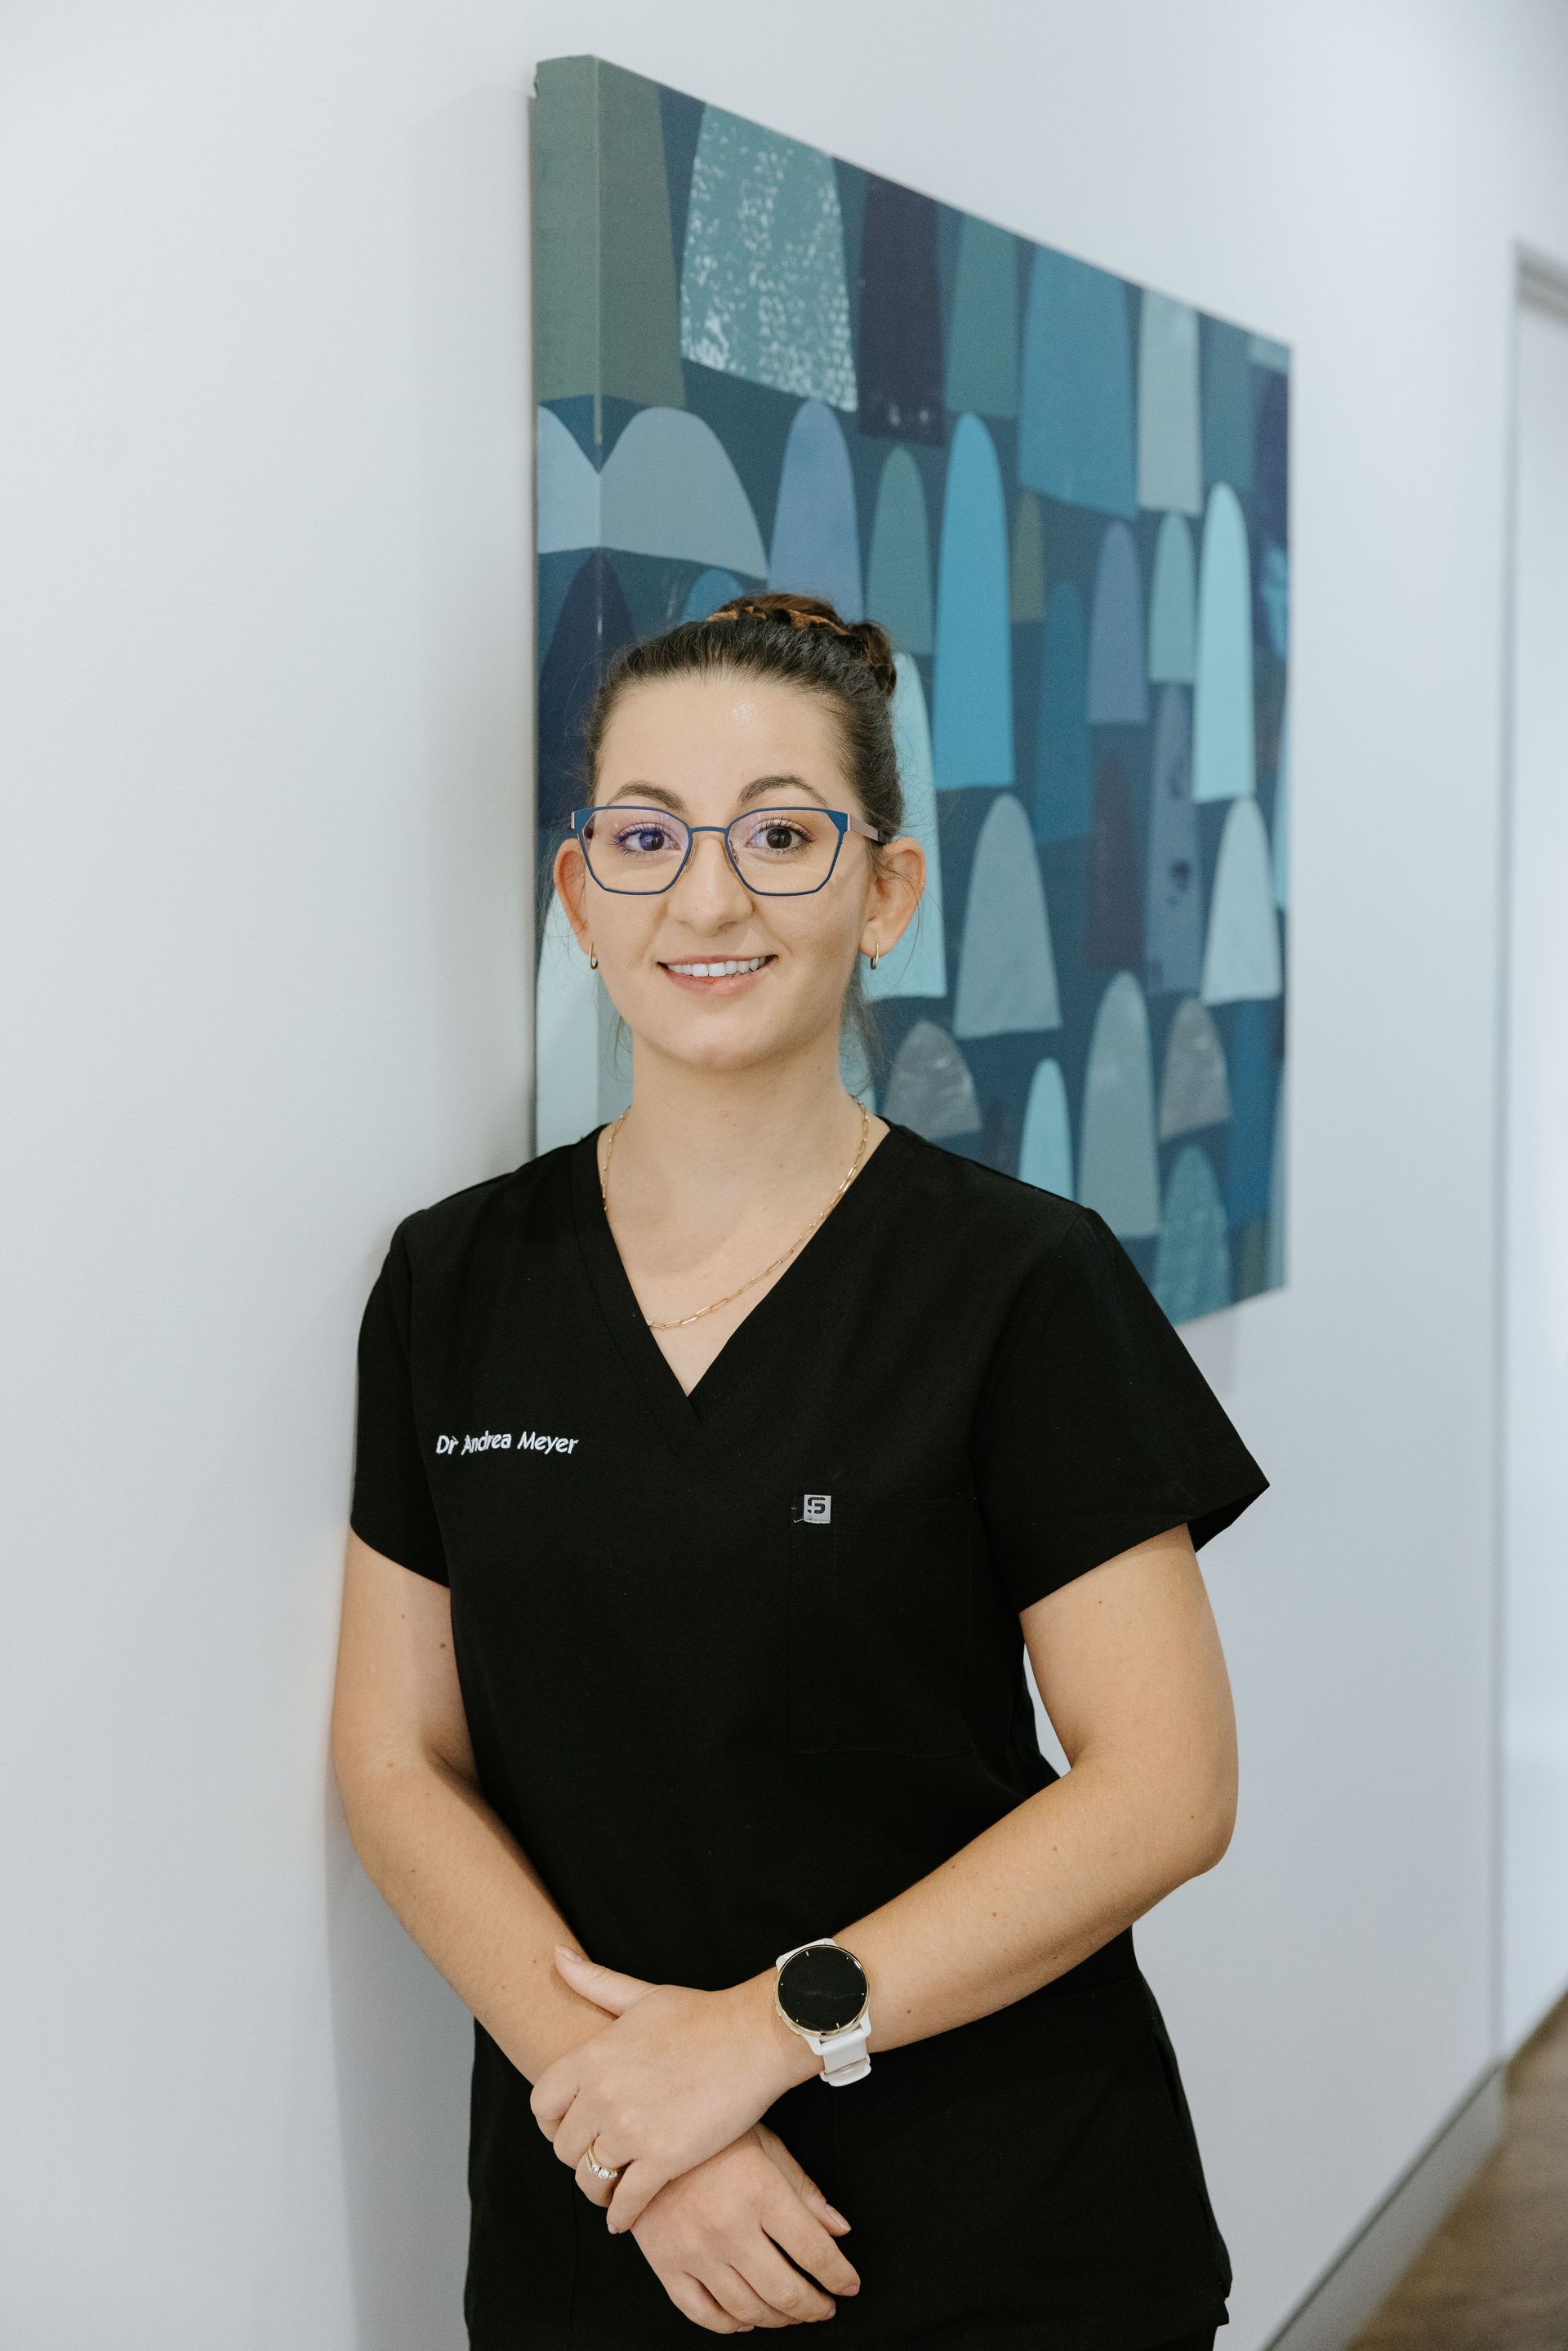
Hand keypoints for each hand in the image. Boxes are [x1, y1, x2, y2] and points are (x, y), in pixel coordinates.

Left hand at [531, 1944, 813, 2231]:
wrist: (754, 2037)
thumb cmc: (701, 2015)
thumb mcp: (642, 1994)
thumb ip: (594, 1982)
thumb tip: (556, 1955)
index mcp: (593, 2057)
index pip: (541, 2104)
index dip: (550, 2121)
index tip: (566, 2127)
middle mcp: (603, 2095)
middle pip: (563, 2147)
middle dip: (577, 2154)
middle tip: (595, 2156)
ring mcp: (632, 2130)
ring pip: (589, 2177)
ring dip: (597, 2187)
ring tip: (610, 2187)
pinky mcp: (664, 2160)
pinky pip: (626, 2202)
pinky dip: (622, 2214)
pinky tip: (625, 2217)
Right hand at [581, 2120, 860, 2332]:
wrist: (644, 2126)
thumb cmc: (709, 2129)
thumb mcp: (765, 2143)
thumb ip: (803, 2189)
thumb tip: (839, 2230)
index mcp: (759, 2191)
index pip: (814, 2251)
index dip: (839, 2275)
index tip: (848, 2285)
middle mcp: (728, 2226)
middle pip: (784, 2289)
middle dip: (813, 2306)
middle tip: (824, 2307)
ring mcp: (694, 2250)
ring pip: (747, 2309)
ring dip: (778, 2319)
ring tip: (791, 2313)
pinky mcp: (666, 2264)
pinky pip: (702, 2313)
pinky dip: (730, 2325)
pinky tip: (746, 2318)